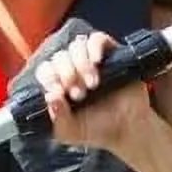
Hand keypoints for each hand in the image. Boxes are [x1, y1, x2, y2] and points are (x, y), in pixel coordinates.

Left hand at [33, 29, 152, 153]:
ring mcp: (91, 60)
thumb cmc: (95, 130)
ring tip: (92, 85)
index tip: (59, 93)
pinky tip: (97, 61)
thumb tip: (50, 97)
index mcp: (59, 84)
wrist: (126, 130)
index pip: (45, 70)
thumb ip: (58, 118)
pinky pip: (98, 39)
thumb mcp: (71, 132)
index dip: (49, 78)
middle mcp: (73, 68)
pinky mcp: (111, 54)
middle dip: (66, 74)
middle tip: (79, 95)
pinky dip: (94, 47)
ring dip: (81, 63)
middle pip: (60, 56)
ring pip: (77, 46)